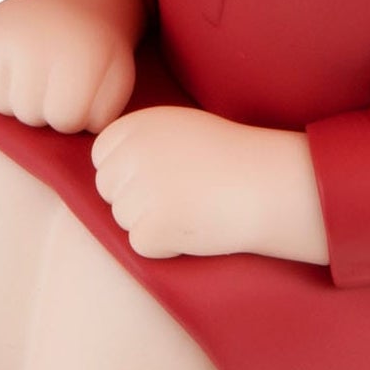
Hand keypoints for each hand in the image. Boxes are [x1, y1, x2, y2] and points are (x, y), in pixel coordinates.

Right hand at [0, 0, 135, 132]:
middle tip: (54, 83)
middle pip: (30, 116)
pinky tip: (11, 68)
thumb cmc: (94, 51)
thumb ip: (104, 115)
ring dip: (17, 99)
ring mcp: (0, 42)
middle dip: (44, 109)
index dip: (73, 114)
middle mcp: (35, 46)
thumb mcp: (115, 77)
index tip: (78, 94)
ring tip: (34, 75)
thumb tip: (76, 140)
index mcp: (78, 56)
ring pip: (0, 106)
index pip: (65, 120)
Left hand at [91, 107, 327, 261]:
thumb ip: (139, 141)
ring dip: (153, 222)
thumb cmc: (229, 157)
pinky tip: (196, 226)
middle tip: (182, 194)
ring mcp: (139, 190)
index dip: (130, 173)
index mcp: (134, 125)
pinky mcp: (152, 225)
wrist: (268, 183)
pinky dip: (165, 245)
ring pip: (123, 220)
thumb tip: (103, 167)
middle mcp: (131, 153)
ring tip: (193, 207)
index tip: (164, 174)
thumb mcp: (177, 129)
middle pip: (108, 191)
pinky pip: (141, 244)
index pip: (102, 158)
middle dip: (137, 200)